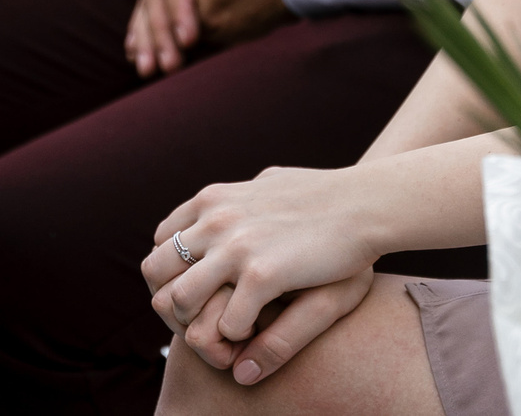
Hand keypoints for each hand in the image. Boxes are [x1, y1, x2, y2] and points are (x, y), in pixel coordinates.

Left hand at [141, 167, 384, 383]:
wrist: (364, 203)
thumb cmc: (324, 195)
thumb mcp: (266, 183)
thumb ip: (237, 198)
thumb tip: (223, 202)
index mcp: (212, 200)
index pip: (160, 242)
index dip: (172, 273)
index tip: (195, 291)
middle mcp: (214, 220)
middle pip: (156, 272)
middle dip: (172, 301)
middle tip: (200, 320)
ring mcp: (235, 247)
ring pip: (179, 301)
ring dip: (197, 323)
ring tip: (223, 331)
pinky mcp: (262, 274)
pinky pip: (226, 323)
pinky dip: (236, 336)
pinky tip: (255, 332)